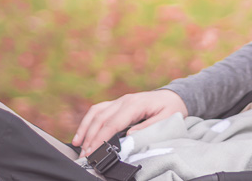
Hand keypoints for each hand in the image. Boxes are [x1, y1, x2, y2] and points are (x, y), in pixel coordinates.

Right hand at [72, 90, 187, 155]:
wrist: (173, 96)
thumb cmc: (171, 108)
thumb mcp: (167, 118)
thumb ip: (148, 126)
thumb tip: (129, 135)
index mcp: (135, 104)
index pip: (113, 122)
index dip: (101, 137)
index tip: (93, 151)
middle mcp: (124, 100)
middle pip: (101, 118)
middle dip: (90, 137)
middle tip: (85, 155)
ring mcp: (119, 100)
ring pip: (96, 112)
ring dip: (85, 128)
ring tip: (78, 145)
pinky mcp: (117, 103)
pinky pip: (98, 110)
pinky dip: (88, 121)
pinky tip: (82, 133)